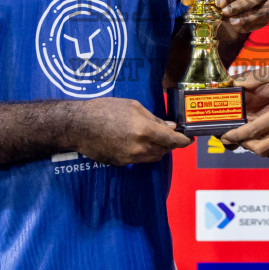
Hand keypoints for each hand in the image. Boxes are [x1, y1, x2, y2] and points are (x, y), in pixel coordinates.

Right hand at [66, 97, 192, 164]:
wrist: (78, 126)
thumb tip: (170, 126)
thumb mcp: (133, 106)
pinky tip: (136, 141)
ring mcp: (130, 158)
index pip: (172, 141)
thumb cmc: (104, 109)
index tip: (189, 139)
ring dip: (158, 149)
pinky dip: (144, 153)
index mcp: (145, 130)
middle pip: (165, 150)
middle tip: (169, 134)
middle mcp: (140, 147)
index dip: (184, 141)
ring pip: (154, 157)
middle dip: (169, 143)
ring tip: (153, 137)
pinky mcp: (121, 163)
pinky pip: (140, 160)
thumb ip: (154, 118)